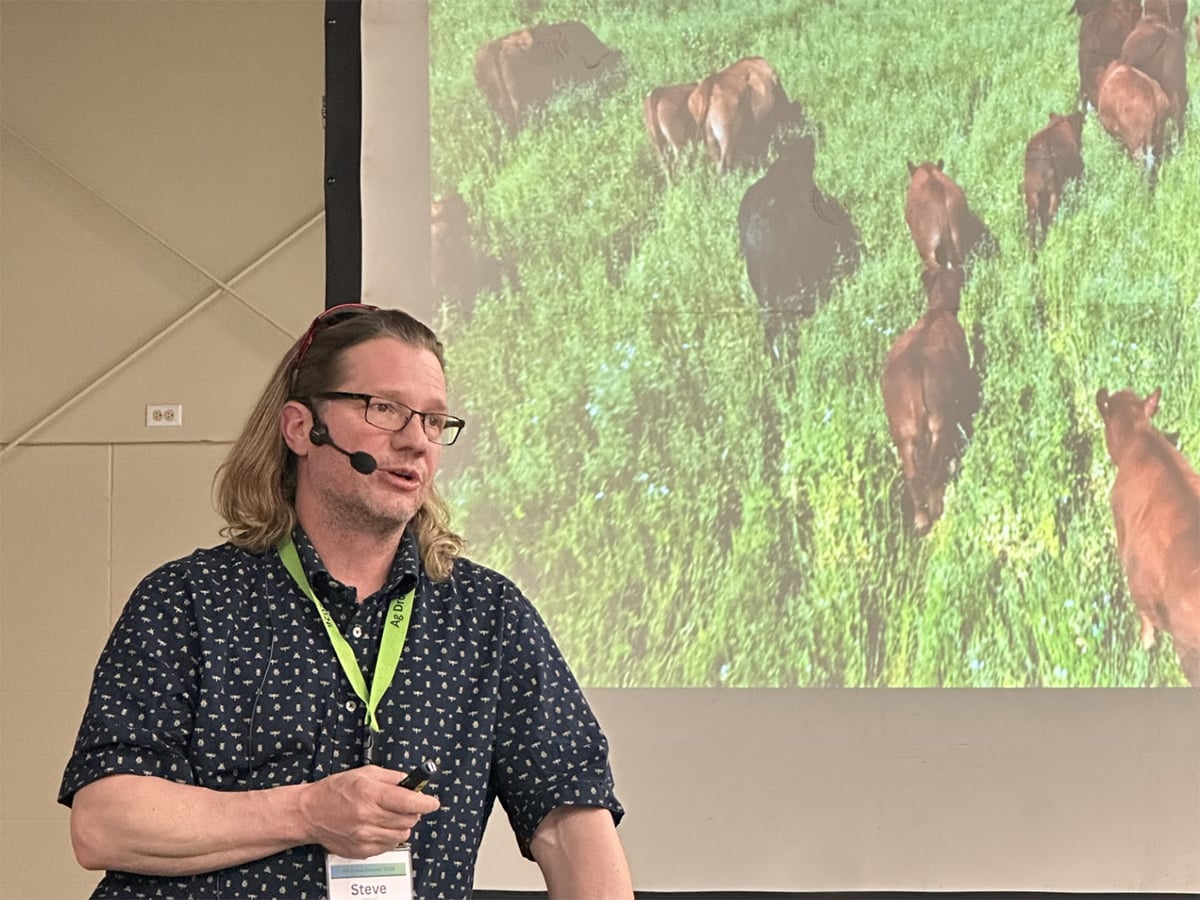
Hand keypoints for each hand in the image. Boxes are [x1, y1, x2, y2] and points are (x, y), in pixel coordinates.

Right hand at [297, 765, 440, 858]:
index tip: (432, 802)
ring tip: (389, 815)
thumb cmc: (336, 790)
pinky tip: (378, 826)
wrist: (310, 813)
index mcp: (370, 794)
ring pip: (402, 834)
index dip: (426, 802)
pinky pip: (389, 845)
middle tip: (405, 804)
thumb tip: (413, 782)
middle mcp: (368, 817)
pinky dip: (390, 835)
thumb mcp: (365, 773)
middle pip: (409, 819)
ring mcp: (365, 837)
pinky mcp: (362, 851)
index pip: (408, 802)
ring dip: (402, 824)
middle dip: (414, 811)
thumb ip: (392, 777)